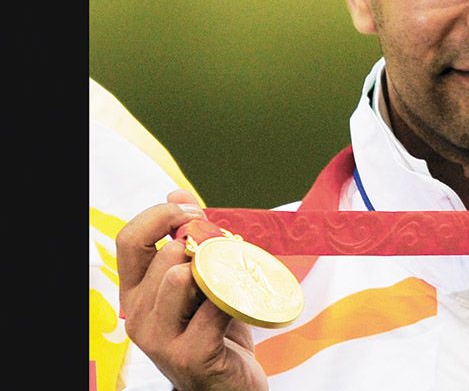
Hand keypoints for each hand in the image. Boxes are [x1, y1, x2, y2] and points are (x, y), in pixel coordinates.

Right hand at [116, 190, 268, 390]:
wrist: (229, 387)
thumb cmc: (214, 331)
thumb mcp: (199, 284)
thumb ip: (188, 240)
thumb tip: (175, 193)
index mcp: (136, 293)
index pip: (128, 239)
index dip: (160, 215)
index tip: (194, 211)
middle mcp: (137, 315)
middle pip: (164, 256)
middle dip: (204, 244)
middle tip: (230, 252)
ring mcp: (160, 339)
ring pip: (180, 278)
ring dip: (216, 271)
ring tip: (233, 282)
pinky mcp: (190, 355)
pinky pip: (214, 307)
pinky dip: (235, 298)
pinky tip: (245, 304)